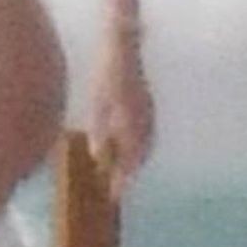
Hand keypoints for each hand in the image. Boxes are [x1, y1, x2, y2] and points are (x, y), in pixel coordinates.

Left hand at [88, 35, 154, 200]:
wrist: (124, 51)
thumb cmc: (107, 77)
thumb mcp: (97, 105)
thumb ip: (99, 131)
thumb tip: (96, 154)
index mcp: (133, 126)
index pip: (129, 163)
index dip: (120, 181)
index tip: (112, 196)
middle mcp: (146, 124)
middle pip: (139, 158)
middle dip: (128, 173)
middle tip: (115, 186)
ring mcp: (150, 115)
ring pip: (144, 147)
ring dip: (134, 161)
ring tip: (121, 170)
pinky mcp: (149, 107)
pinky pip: (146, 135)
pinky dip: (138, 147)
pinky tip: (128, 146)